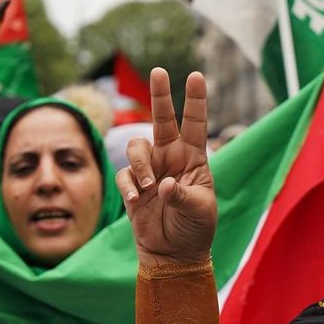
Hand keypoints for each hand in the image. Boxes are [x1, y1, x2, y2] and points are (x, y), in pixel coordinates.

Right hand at [116, 69, 216, 268]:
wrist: (173, 253)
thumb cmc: (194, 229)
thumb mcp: (200, 211)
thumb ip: (183, 196)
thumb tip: (163, 184)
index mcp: (193, 159)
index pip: (195, 124)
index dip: (195, 100)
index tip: (196, 76)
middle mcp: (170, 158)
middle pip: (162, 120)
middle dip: (160, 95)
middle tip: (159, 71)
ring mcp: (149, 171)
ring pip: (136, 147)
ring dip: (140, 164)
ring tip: (149, 187)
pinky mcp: (132, 187)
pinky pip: (123, 176)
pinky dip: (129, 186)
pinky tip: (139, 201)